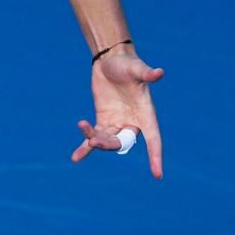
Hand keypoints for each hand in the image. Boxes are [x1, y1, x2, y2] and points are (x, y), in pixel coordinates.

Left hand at [70, 50, 162, 175]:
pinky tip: (75, 157)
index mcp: (146, 114)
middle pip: (123, 142)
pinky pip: (94, 137)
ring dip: (94, 141)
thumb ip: (147, 73)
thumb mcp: (137, 68)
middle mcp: (132, 122)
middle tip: (94, 141)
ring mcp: (116, 123)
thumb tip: (159, 73)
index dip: (155, 156)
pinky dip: (84, 148)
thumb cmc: (128, 64)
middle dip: (109, 144)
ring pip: (107, 141)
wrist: (111, 59)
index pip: (154, 139)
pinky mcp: (102, 120)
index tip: (157, 175)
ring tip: (83, 127)